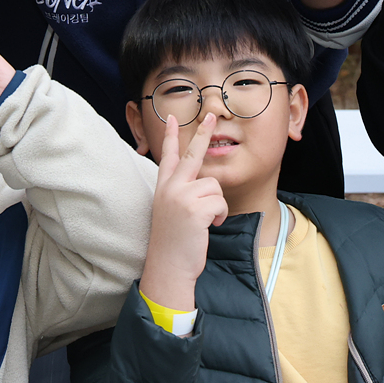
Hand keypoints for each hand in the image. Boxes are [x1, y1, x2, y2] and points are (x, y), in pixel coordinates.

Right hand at [137, 114, 226, 312]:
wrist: (168, 267)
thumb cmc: (173, 243)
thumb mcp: (171, 212)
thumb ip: (181, 193)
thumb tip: (202, 182)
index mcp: (163, 188)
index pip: (167, 156)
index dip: (171, 136)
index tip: (173, 118)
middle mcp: (170, 188)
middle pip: (191, 154)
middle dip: (203, 134)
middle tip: (212, 115)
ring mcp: (181, 196)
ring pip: (214, 186)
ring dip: (216, 206)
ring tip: (204, 222)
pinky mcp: (195, 208)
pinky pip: (220, 202)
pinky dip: (220, 216)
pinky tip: (207, 228)